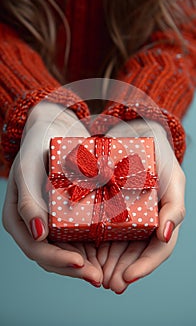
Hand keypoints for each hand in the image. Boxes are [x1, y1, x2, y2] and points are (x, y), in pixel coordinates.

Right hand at [2, 101, 102, 285]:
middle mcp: (33, 225)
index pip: (36, 248)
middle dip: (75, 269)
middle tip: (100, 279)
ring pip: (65, 251)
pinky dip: (90, 249)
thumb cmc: (36, 148)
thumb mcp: (29, 169)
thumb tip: (37, 234)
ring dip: (85, 265)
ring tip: (106, 274)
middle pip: (52, 256)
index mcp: (18, 218)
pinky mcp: (65, 217)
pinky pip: (77, 238)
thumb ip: (28, 200)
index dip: (57, 259)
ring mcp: (50, 223)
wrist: (50, 133)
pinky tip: (108, 254)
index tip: (80, 263)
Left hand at [97, 119, 185, 292]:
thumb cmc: (158, 155)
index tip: (128, 278)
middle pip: (134, 254)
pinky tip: (82, 253)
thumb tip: (166, 235)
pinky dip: (93, 244)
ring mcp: (125, 217)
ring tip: (92, 275)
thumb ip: (175, 206)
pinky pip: (99, 230)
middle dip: (121, 271)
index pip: (158, 249)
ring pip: (116, 247)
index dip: (145, 267)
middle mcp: (144, 222)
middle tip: (105, 283)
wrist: (133, 134)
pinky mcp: (106, 208)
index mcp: (162, 218)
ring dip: (106, 264)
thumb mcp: (173, 177)